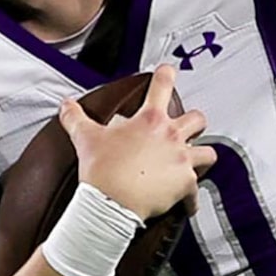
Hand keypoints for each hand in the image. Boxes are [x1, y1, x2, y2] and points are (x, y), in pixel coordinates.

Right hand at [59, 62, 214, 219]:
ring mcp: (182, 160)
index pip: (162, 85)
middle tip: (187, 128)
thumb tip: (67, 106)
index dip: (167, 74)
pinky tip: (187, 203)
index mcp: (150, 120)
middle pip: (197, 119)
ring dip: (203, 157)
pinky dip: (191, 199)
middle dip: (194, 123)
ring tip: (195, 163)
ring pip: (208, 153)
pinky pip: (196, 192)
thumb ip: (76, 118)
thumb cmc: (103, 171)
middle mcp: (171, 136)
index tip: (168, 71)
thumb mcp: (86, 138)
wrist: (110, 202)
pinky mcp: (186, 185)